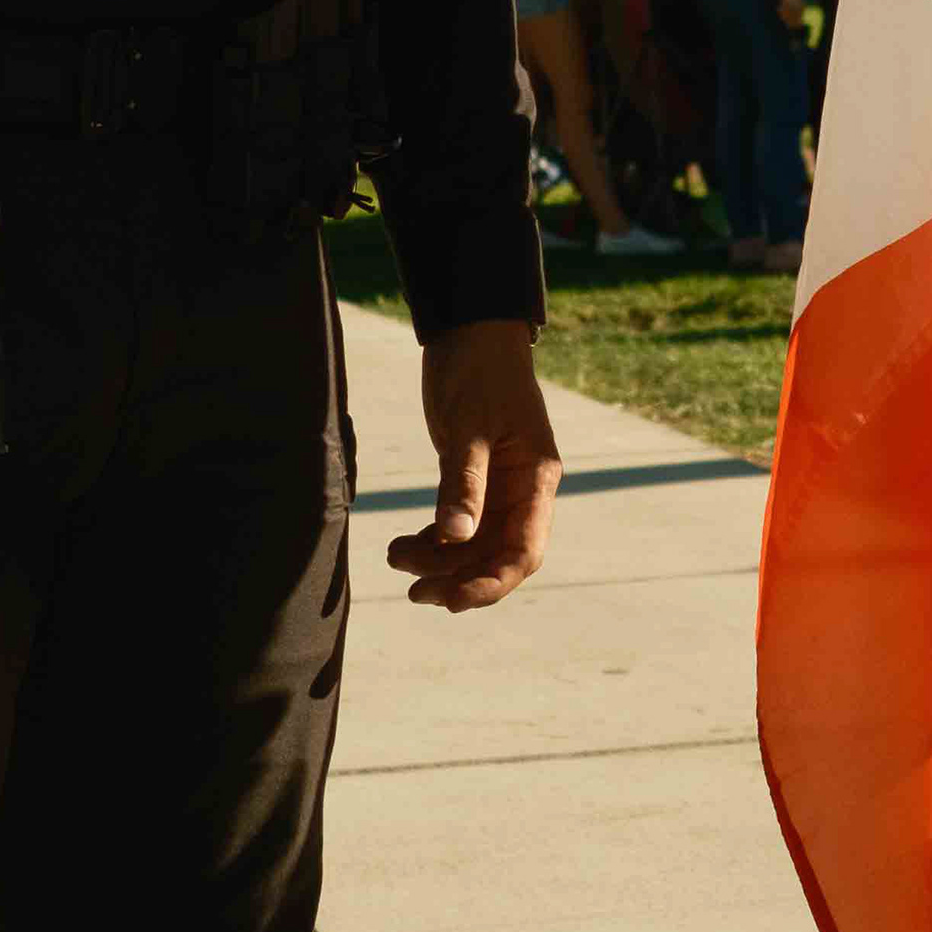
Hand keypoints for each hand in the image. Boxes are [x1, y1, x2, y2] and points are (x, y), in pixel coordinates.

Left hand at [389, 318, 560, 610]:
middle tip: (414, 593)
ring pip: (475, 545)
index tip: (451, 599)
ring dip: (438, 561)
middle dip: (458, 579)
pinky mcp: (476, 478)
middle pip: (498, 557)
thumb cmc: (478, 371)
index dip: (492, 584)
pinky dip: (434, 540)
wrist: (470, 331)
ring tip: (394, 556)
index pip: (523, 551)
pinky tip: (404, 542)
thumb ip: (462, 483)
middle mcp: (525, 491)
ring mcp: (501, 487)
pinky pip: (460, 525)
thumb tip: (455, 539)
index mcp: (537, 479)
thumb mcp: (468, 427)